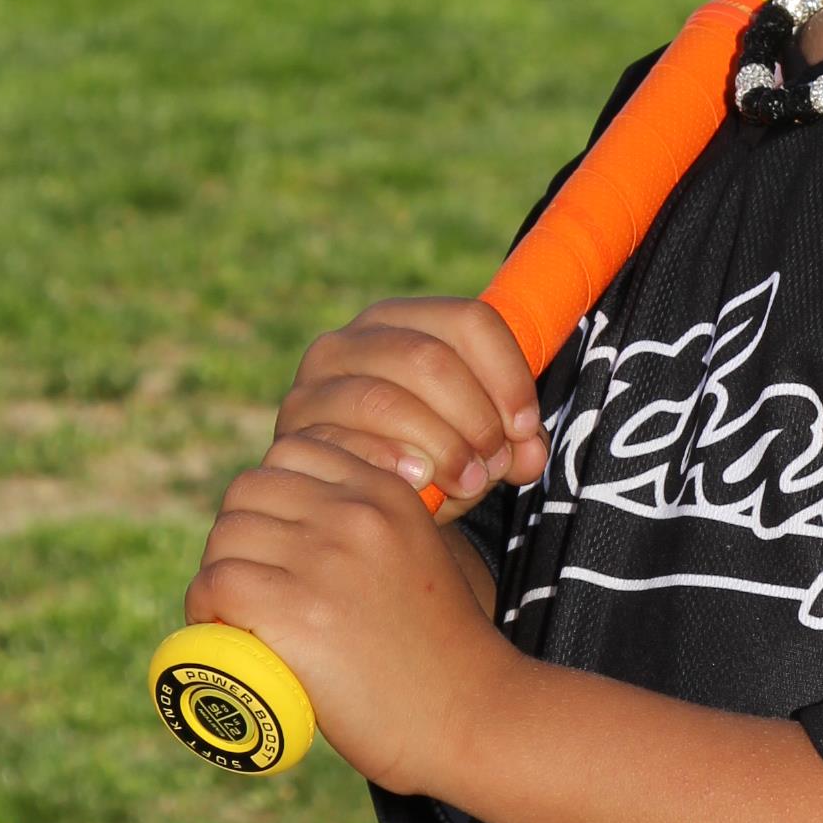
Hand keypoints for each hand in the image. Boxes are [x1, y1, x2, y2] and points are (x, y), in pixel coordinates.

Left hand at [185, 435, 511, 790]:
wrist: (472, 714)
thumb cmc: (441, 652)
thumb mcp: (419, 556)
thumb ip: (372, 528)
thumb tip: (295, 523)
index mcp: (387, 493)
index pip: (294, 451)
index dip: (271, 496)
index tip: (276, 542)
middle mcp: (356, 515)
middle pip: (248, 490)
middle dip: (239, 535)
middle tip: (253, 584)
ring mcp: (326, 560)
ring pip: (226, 536)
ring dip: (220, 574)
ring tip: (239, 613)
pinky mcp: (297, 611)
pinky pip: (217, 584)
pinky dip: (205, 607)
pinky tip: (225, 629)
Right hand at [274, 296, 548, 514]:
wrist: (354, 502)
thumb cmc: (426, 457)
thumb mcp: (476, 442)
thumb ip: (513, 444)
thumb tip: (528, 455)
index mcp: (404, 320)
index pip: (469, 320)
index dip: (508, 374)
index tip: (525, 426)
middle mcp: (351, 340)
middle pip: (431, 359)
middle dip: (475, 417)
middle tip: (495, 464)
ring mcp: (314, 384)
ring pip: (386, 400)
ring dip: (439, 446)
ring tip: (467, 482)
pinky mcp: (294, 431)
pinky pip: (342, 442)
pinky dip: (389, 463)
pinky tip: (418, 483)